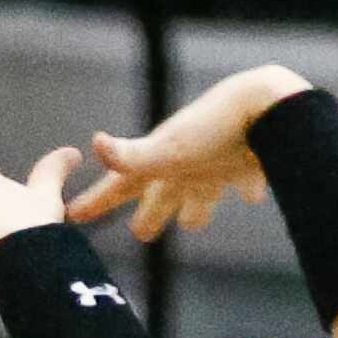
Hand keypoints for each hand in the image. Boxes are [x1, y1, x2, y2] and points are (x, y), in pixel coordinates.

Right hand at [64, 65, 306, 240]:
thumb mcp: (168, 150)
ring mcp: (217, 163)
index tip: (72, 214)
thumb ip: (131, 156)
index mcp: (161, 162)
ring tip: (192, 222)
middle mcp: (186, 164)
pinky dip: (245, 187)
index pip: (120, 185)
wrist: (264, 105)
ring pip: (201, 191)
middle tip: (140, 232)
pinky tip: (251, 195)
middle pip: (162, 194)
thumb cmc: (213, 129)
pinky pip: (244, 179)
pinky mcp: (248, 162)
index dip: (96, 200)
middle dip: (150, 211)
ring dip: (195, 206)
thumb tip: (96, 144)